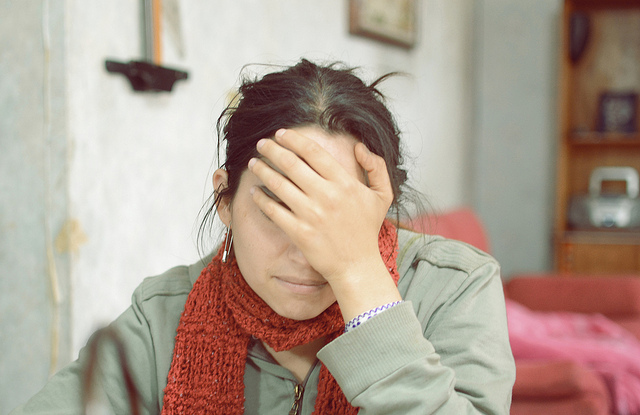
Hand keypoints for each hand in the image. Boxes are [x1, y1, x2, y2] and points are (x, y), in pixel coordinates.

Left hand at [248, 128, 400, 320]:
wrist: (357, 266)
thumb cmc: (366, 230)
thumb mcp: (382, 196)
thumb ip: (376, 167)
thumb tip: (360, 147)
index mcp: (345, 184)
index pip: (314, 152)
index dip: (294, 139)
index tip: (281, 133)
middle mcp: (327, 196)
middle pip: (292, 164)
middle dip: (272, 150)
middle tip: (261, 144)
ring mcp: (312, 215)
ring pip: (279, 184)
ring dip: (262, 170)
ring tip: (254, 163)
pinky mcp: (300, 232)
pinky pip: (274, 210)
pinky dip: (261, 198)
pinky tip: (254, 192)